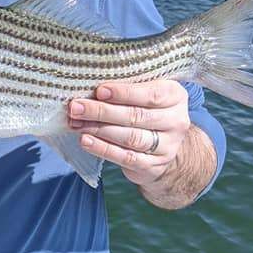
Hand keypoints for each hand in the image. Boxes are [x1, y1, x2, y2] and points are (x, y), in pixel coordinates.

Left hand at [68, 80, 190, 187]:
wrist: (164, 146)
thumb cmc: (147, 109)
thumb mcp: (145, 93)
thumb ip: (127, 87)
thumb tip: (90, 86)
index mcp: (175, 96)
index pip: (150, 94)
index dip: (123, 93)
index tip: (99, 91)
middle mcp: (176, 121)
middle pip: (136, 116)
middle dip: (102, 111)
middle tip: (76, 107)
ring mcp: (167, 146)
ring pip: (130, 137)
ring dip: (99, 130)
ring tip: (76, 124)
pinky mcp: (154, 166)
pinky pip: (126, 157)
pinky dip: (103, 149)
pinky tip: (85, 141)